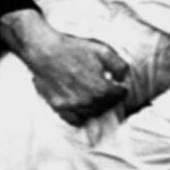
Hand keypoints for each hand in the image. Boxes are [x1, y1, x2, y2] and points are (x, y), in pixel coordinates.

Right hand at [3, 11, 128, 125]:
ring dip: (97, 106)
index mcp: (100, 89)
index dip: (121, 89)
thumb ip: (119, 66)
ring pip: (93, 114)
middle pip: (107, 106)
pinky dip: (81, 115)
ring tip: (95, 96)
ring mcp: (72, 106)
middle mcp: (88, 102)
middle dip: (110, 98)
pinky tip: (82, 105)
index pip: (120, 96)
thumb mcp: (102, 51)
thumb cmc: (73, 49)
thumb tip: (124, 79)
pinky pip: (75, 120)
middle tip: (108, 90)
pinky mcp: (59, 107)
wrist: (45, 51)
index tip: (119, 85)